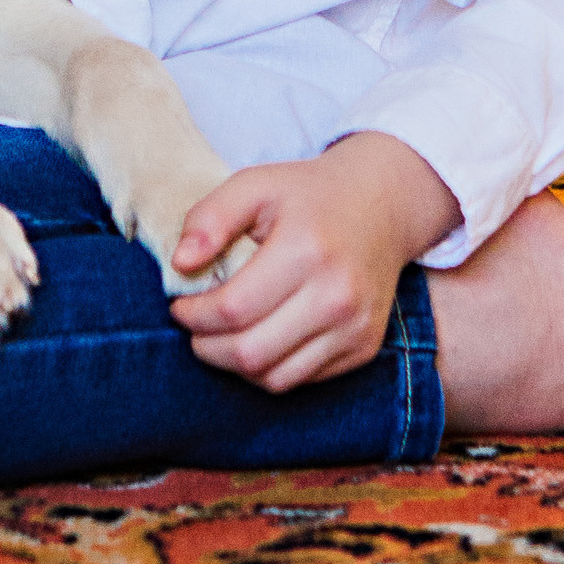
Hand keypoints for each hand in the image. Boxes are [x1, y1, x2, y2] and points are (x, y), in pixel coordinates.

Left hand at [167, 132, 459, 391]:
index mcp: (307, 250)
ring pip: (274, 378)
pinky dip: (269, 368)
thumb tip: (180, 263)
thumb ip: (211, 217)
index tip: (180, 305)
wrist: (382, 206)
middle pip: (251, 353)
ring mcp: (355, 327)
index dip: (194, 314)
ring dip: (235, 365)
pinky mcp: (364, 348)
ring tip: (221, 336)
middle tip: (194, 327)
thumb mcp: (256, 184)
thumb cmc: (309, 195)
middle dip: (208, 347)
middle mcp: (337, 296)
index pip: (233, 309)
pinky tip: (258, 338)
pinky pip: (301, 380)